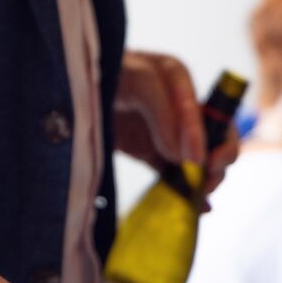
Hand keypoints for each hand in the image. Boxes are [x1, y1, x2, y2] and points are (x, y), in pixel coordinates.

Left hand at [112, 50, 239, 203]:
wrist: (63, 93)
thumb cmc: (99, 74)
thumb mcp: (132, 79)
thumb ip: (161, 110)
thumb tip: (183, 154)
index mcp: (175, 78)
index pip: (202, 110)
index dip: (203, 136)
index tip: (198, 161)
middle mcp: (177, 105)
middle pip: (216, 134)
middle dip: (218, 158)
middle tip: (207, 178)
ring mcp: (166, 131)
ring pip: (201, 158)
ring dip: (206, 178)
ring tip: (198, 195)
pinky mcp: (153, 153)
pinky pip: (177, 175)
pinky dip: (188, 192)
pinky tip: (197, 208)